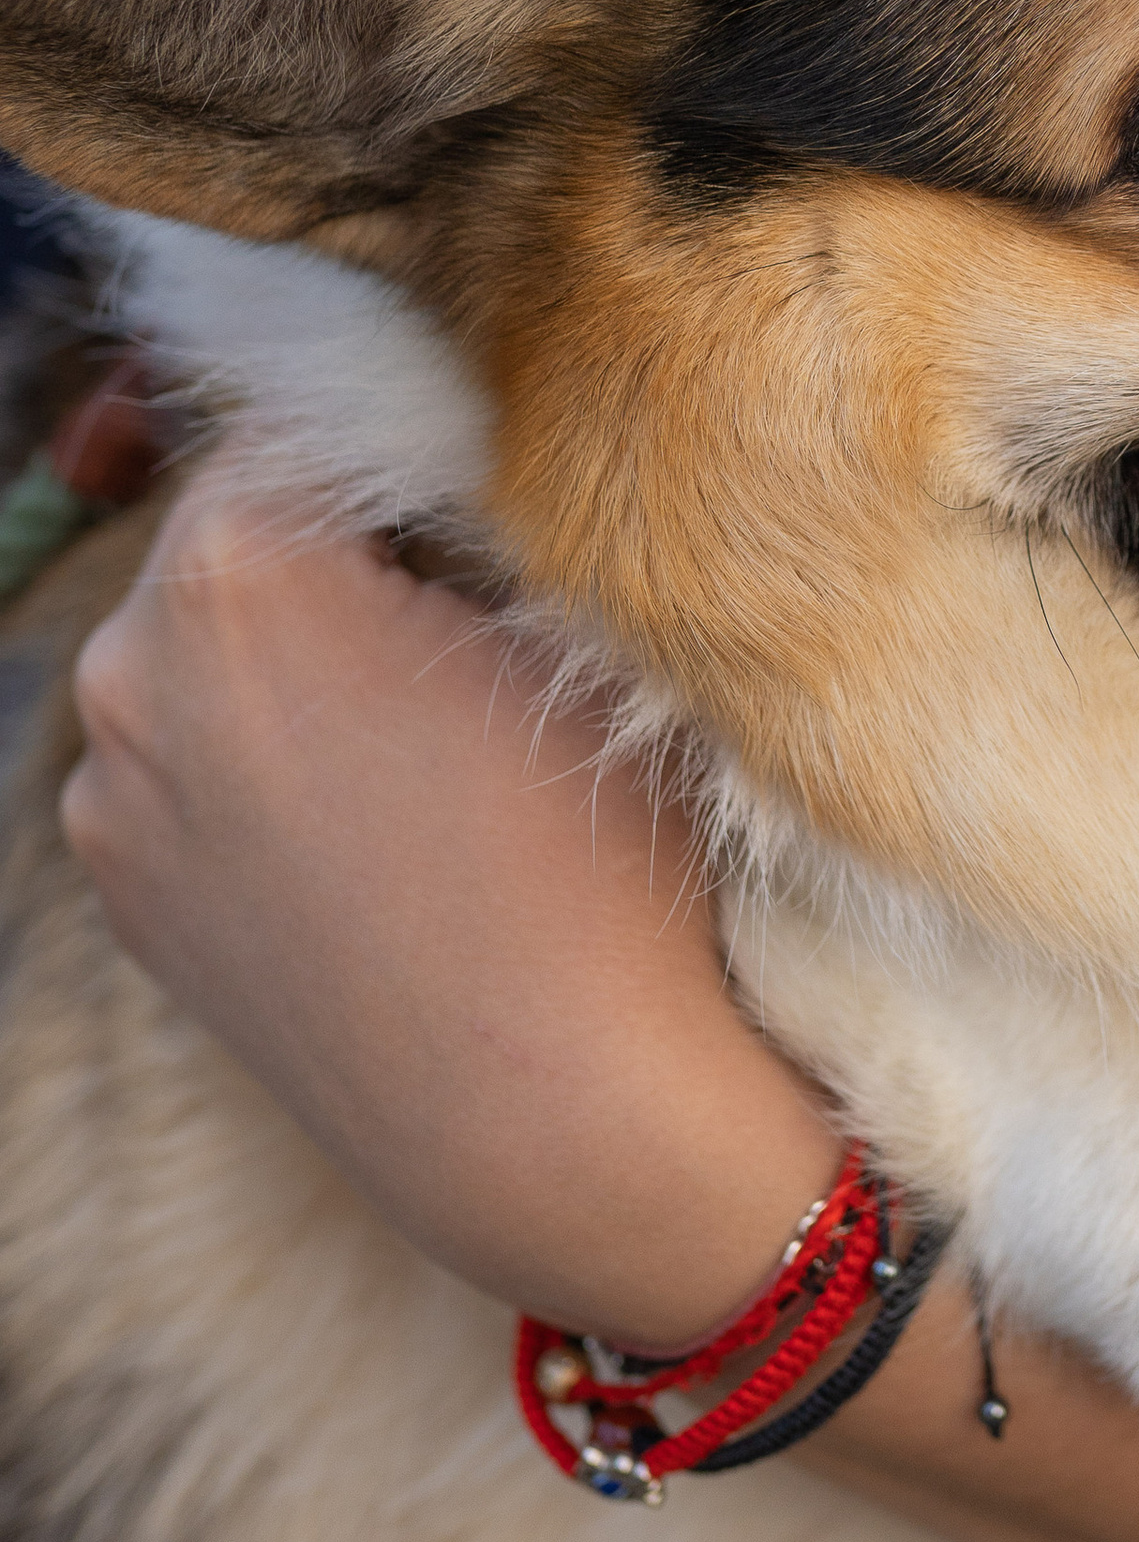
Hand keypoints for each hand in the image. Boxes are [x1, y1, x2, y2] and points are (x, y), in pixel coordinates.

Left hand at [63, 451, 1138, 1541]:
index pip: (321, 408)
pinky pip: (200, 748)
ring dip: (311, 637)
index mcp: (242, 566)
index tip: (514, 483)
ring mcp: (115, 789)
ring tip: (452, 721)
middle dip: (358, 538)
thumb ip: (484, 493)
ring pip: (218, 636)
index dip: (430, 434)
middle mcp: (138, 666)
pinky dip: (273, 744)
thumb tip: (461, 415)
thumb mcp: (585, 628)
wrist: (581, 1133)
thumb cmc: (620, 877)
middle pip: (252, 519)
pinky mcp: (130, 887)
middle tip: (494, 603)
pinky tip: (394, 809)